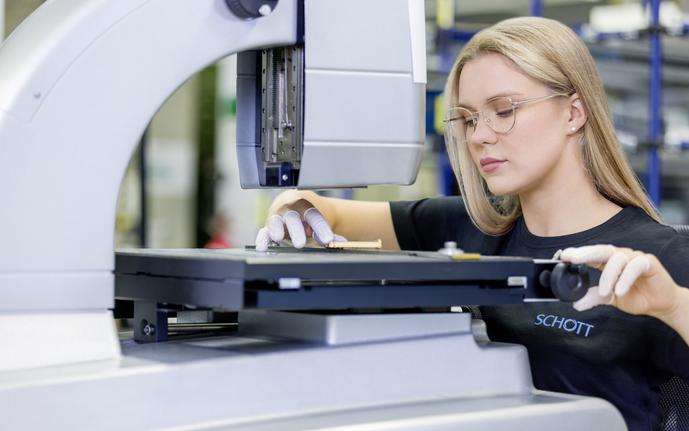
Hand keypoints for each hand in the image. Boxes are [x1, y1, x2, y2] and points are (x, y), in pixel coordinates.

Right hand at [254, 190, 345, 251]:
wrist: (294, 204)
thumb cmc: (307, 216)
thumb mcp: (317, 223)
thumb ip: (327, 233)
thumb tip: (343, 242)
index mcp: (305, 206)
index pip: (313, 215)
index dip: (320, 227)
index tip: (328, 239)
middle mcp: (290, 209)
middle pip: (292, 217)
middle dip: (296, 229)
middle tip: (300, 243)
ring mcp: (278, 217)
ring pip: (276, 221)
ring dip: (277, 229)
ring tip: (279, 237)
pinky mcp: (268, 226)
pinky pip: (263, 231)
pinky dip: (262, 238)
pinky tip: (262, 246)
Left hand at [560, 245, 681, 319]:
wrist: (660, 304)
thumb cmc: (635, 296)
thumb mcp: (609, 298)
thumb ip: (593, 298)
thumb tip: (575, 304)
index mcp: (607, 262)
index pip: (590, 255)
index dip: (577, 254)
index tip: (563, 256)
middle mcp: (619, 256)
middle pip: (600, 250)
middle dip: (585, 253)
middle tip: (572, 259)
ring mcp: (634, 257)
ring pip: (617, 259)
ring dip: (608, 276)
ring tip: (604, 292)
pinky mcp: (648, 262)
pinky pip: (635, 265)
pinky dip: (625, 278)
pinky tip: (619, 291)